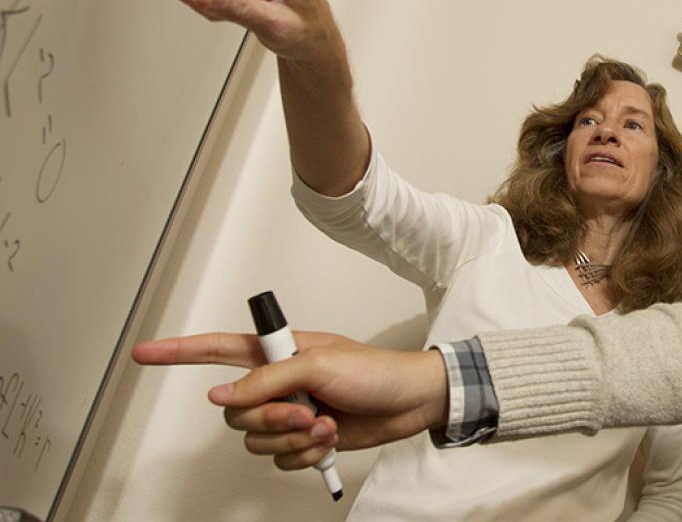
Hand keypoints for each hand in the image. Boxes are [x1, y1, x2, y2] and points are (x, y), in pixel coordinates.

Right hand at [133, 331, 448, 469]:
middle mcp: (276, 383)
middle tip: (305, 411)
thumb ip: (266, 380)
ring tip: (325, 423)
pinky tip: (329, 439)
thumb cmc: (375, 371)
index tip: (144, 353)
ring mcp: (288, 412)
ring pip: (254, 439)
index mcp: (276, 353)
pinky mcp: (303, 439)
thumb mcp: (318, 365)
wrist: (410, 402)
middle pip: (234, 410)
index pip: (216, 350)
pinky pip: (279, 459)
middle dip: (268, 418)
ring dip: (291, 437)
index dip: (178, 352)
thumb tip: (220, 395)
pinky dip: (303, 454)